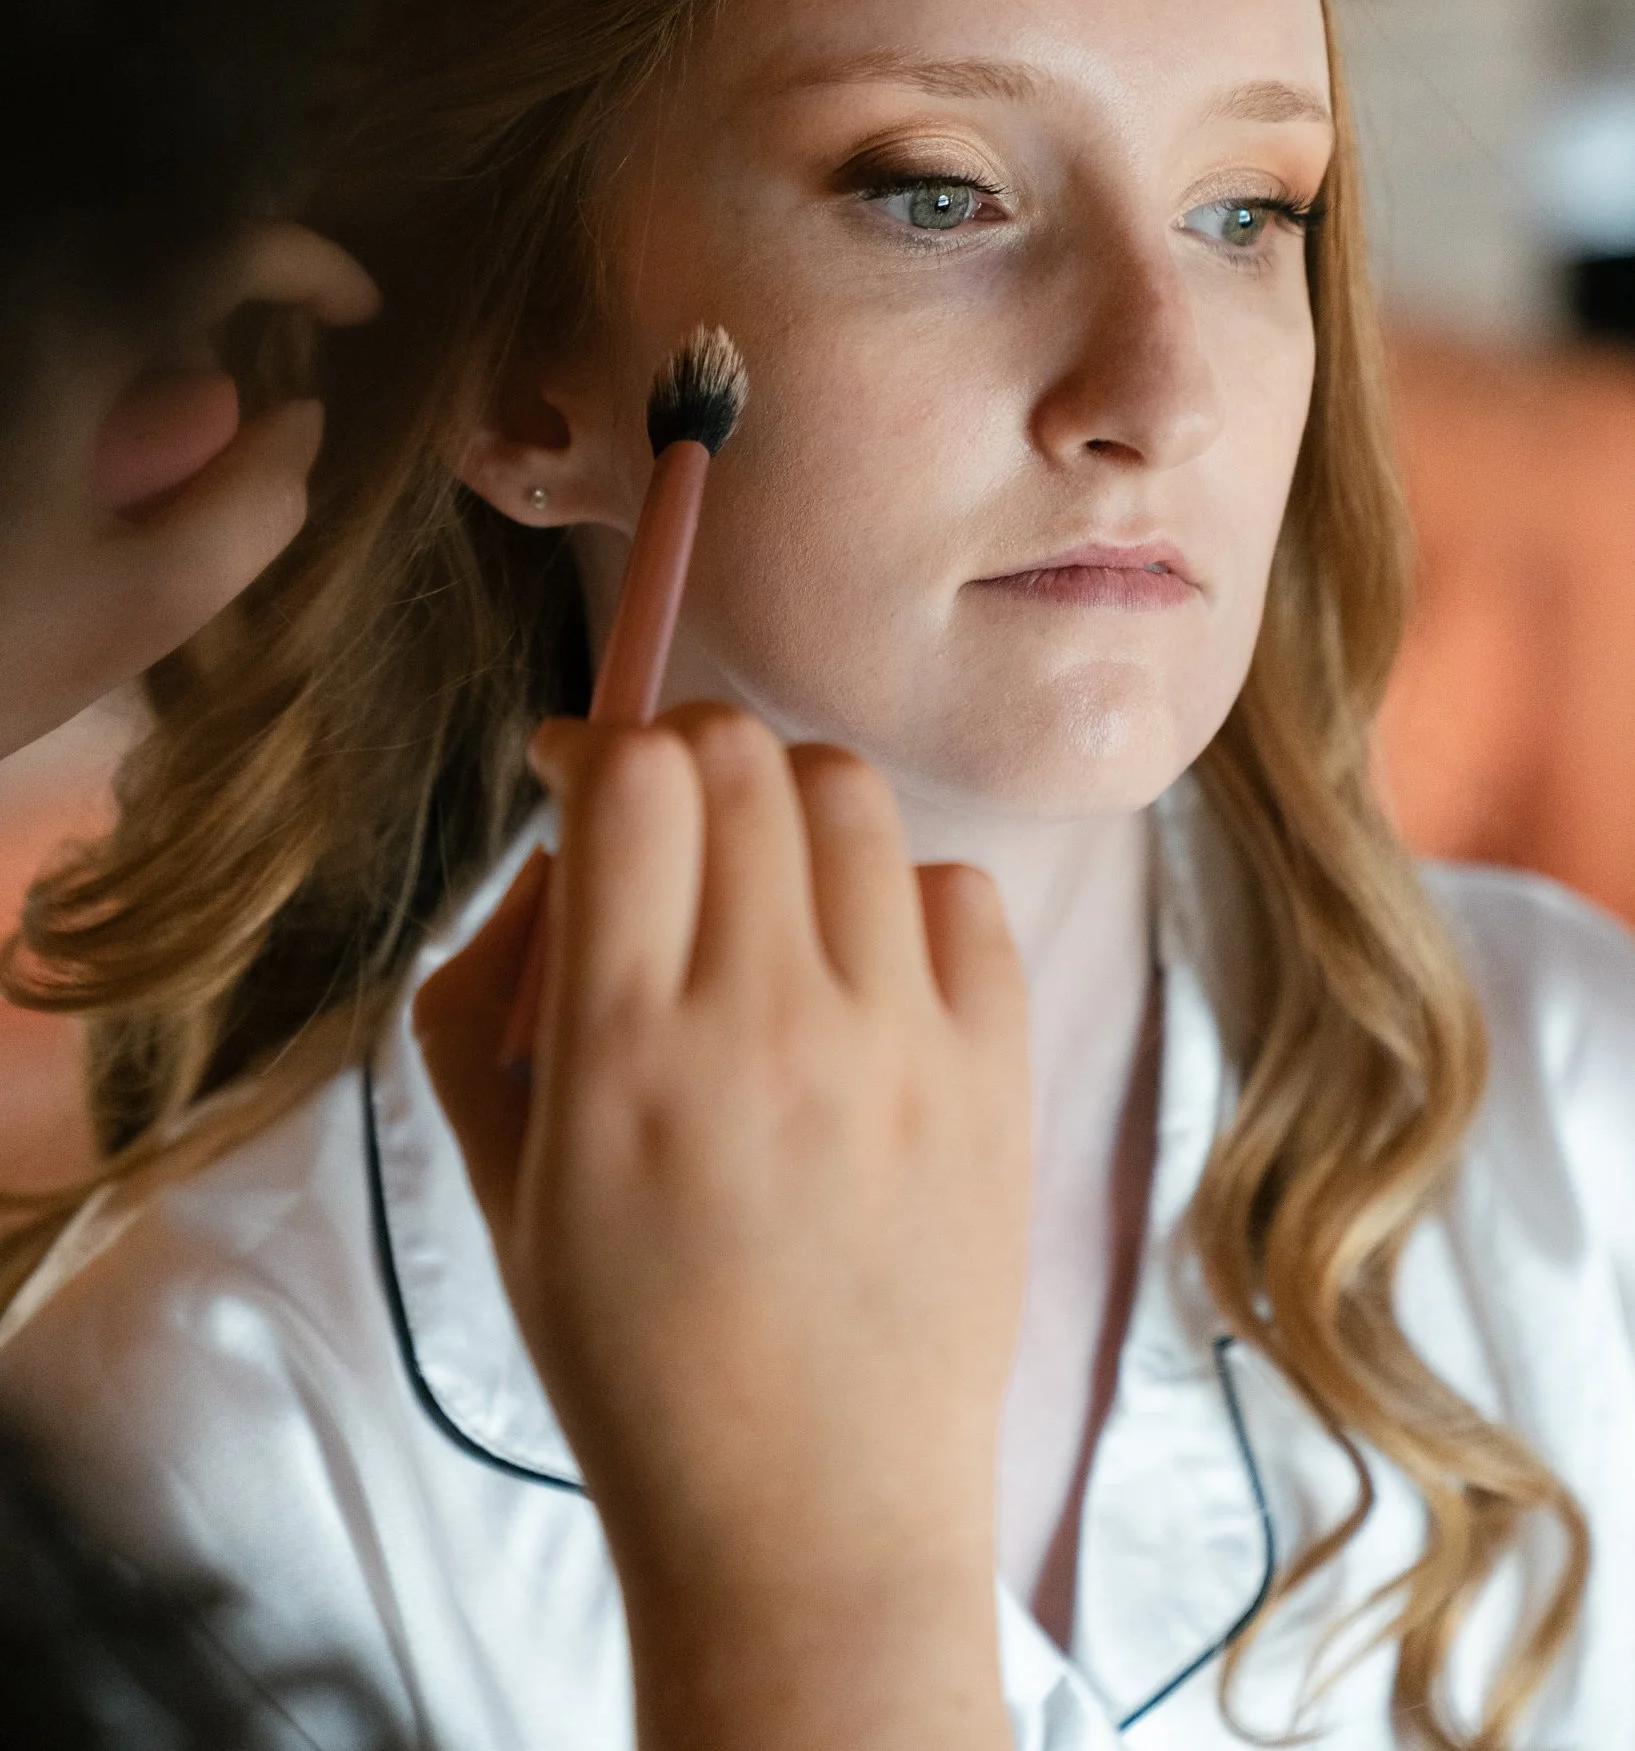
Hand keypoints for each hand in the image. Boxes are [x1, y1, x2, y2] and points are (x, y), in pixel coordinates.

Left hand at [0, 222, 377, 758]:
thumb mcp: (141, 604)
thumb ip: (254, 502)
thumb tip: (298, 419)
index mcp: (78, 331)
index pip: (222, 242)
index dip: (310, 261)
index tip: (361, 310)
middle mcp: (25, 305)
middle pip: (144, 260)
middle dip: (213, 307)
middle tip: (246, 407)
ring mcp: (3, 342)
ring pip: (85, 307)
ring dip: (133, 354)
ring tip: (134, 472)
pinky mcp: (4, 398)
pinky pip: (49, 351)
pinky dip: (81, 390)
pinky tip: (62, 485)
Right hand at [415, 705, 1029, 1750]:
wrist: (810, 1515)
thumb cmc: (635, 1363)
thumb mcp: (502, 1191)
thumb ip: (487, 1003)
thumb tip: (557, 862)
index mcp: (629, 1055)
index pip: (633, 780)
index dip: (593, 743)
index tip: (576, 771)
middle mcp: (773, 1022)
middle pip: (742, 759)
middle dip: (682, 750)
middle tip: (663, 812)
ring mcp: (904, 1044)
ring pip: (854, 797)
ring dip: (787, 803)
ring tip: (766, 879)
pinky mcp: (999, 1075)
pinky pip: (963, 891)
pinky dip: (902, 892)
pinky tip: (865, 961)